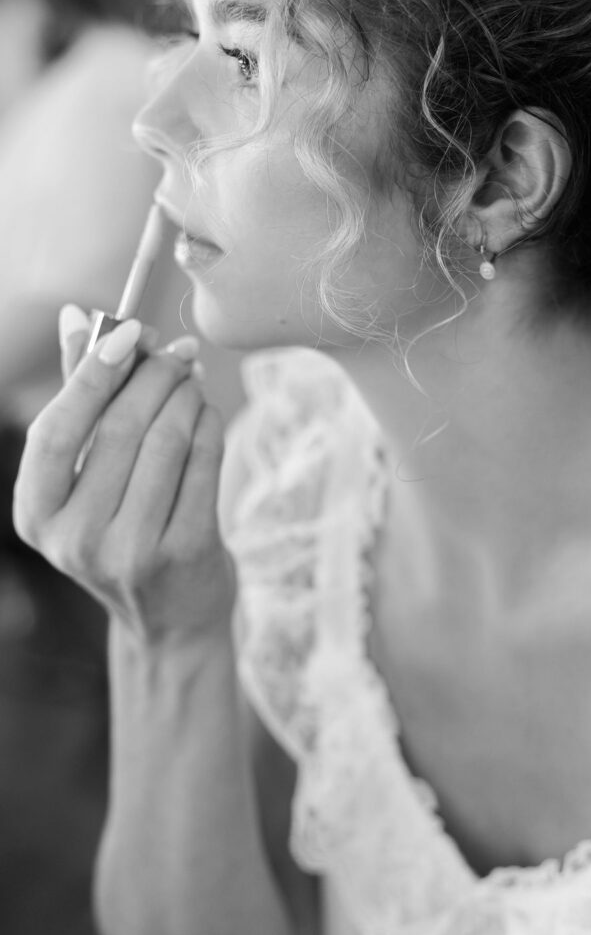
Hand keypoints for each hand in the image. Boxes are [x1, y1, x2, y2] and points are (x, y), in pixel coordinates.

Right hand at [13, 305, 235, 645]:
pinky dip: (210, 426)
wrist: (171, 619)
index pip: (55, 429)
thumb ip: (79, 399)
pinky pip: (204, 464)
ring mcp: (131, 551)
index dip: (93, 371)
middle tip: (177, 351)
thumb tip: (75, 315)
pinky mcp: (185, 552)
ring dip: (187, 396)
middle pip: (119, 427)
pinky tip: (208, 415)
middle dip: (154, 376)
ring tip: (194, 381)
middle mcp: (75, 538)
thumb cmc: (124, 533)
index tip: (129, 330)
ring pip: (168, 440)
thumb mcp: (86, 479)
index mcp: (37, 514)